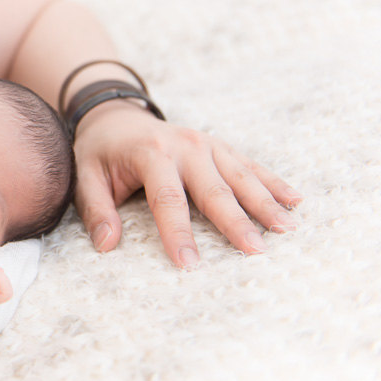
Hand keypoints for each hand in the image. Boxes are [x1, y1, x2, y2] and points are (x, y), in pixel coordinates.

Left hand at [73, 103, 302, 267]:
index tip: (189, 265)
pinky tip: (295, 200)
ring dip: (265, 203)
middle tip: (257, 251)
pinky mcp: (219, 146)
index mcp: (150, 153)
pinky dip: (273, 182)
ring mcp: (206, 143)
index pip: (167, 199)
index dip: (178, 233)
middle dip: (236, 222)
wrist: (115, 115)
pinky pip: (249, 165)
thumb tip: (106, 245)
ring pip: (240, 176)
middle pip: (214, 189)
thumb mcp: (86, 175)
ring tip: (287, 229)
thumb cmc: (101, 152)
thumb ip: (96, 209)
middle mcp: (184, 146)